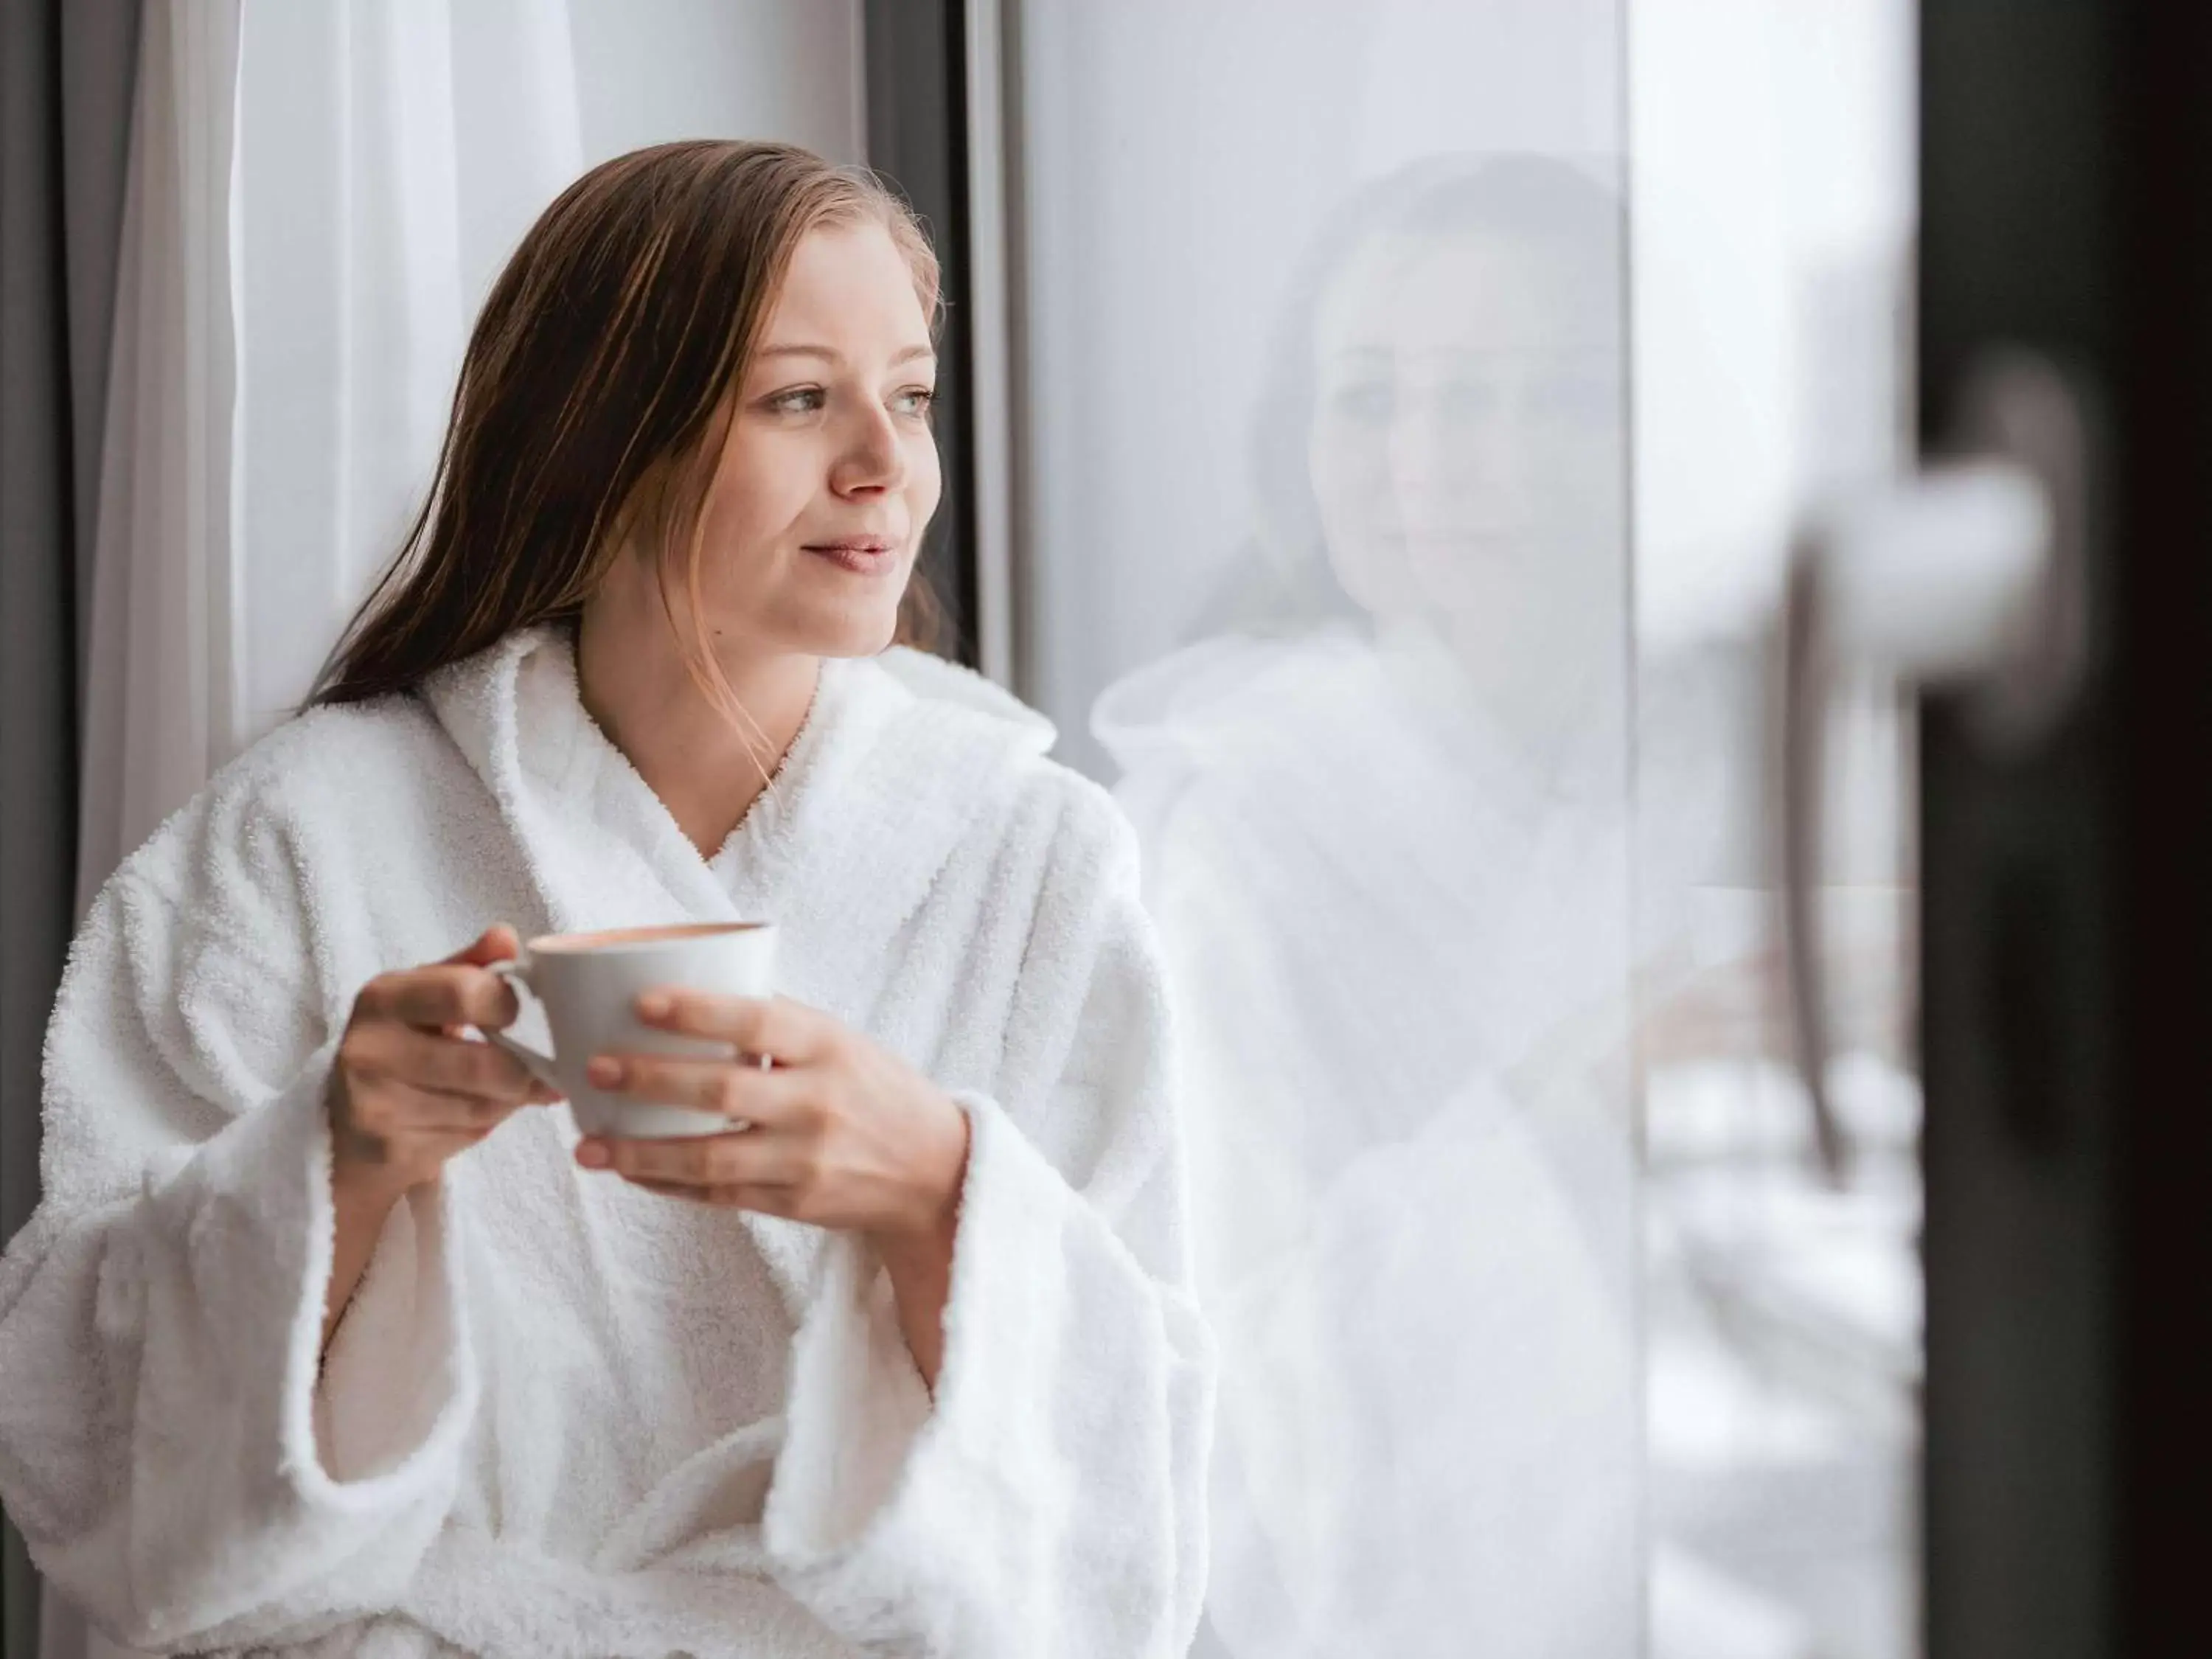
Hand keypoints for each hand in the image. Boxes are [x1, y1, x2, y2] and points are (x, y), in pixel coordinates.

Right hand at [329, 925, 559, 1195]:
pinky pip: (467, 1134)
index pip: (462, 992)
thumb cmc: (402, 1046)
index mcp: (383, 997)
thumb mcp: (425, 996)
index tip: (517, 1013)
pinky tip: (479, 1113)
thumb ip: (469, 967)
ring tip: (510, 1089)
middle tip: (537, 1067)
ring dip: (510, 1099)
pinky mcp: (388, 1147)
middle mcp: (370, 1048)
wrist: (347, 1125)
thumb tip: (506, 937)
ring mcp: (375, 1102)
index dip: (505, 1004)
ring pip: (481, 1104)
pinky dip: (488, 1124)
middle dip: (522, 1069)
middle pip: (481, 1062)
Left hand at [575, 991, 971, 1250]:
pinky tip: (629, 1172)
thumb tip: (689, 994)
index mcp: (830, 1047)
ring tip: (588, 1146)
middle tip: (595, 1067)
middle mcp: (818, 1103)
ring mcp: (805, 1160)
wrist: (935, 1171)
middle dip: (649, 1080)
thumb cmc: (875, 1090)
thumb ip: (778, 1024)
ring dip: (640, 1153)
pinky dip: (668, 1185)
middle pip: (722, 1091)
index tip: (640, 1002)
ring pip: (709, 1158)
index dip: (696, 1011)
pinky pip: (717, 1196)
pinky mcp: (794, 1206)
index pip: (757, 1021)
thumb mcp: (842, 1041)